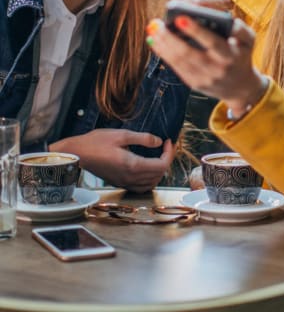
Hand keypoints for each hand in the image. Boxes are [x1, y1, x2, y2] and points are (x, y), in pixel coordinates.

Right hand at [50, 130, 175, 191]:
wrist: (76, 154)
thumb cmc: (95, 142)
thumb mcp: (121, 134)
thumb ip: (143, 138)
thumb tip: (159, 141)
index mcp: (132, 165)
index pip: (161, 165)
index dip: (169, 153)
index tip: (169, 142)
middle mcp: (130, 177)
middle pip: (159, 175)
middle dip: (166, 160)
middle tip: (165, 147)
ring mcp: (124, 182)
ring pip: (151, 183)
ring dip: (159, 171)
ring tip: (158, 156)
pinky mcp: (119, 183)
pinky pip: (140, 187)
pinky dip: (149, 179)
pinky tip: (147, 168)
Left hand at [147, 16, 265, 115]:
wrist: (240, 88)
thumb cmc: (241, 55)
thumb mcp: (249, 41)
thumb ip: (241, 28)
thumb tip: (227, 19)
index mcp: (230, 56)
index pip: (212, 42)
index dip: (196, 31)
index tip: (180, 18)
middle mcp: (216, 69)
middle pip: (188, 53)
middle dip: (170, 38)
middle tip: (157, 23)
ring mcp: (203, 79)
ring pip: (178, 61)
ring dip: (163, 45)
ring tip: (153, 29)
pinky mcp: (194, 84)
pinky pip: (176, 68)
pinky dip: (164, 54)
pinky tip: (156, 41)